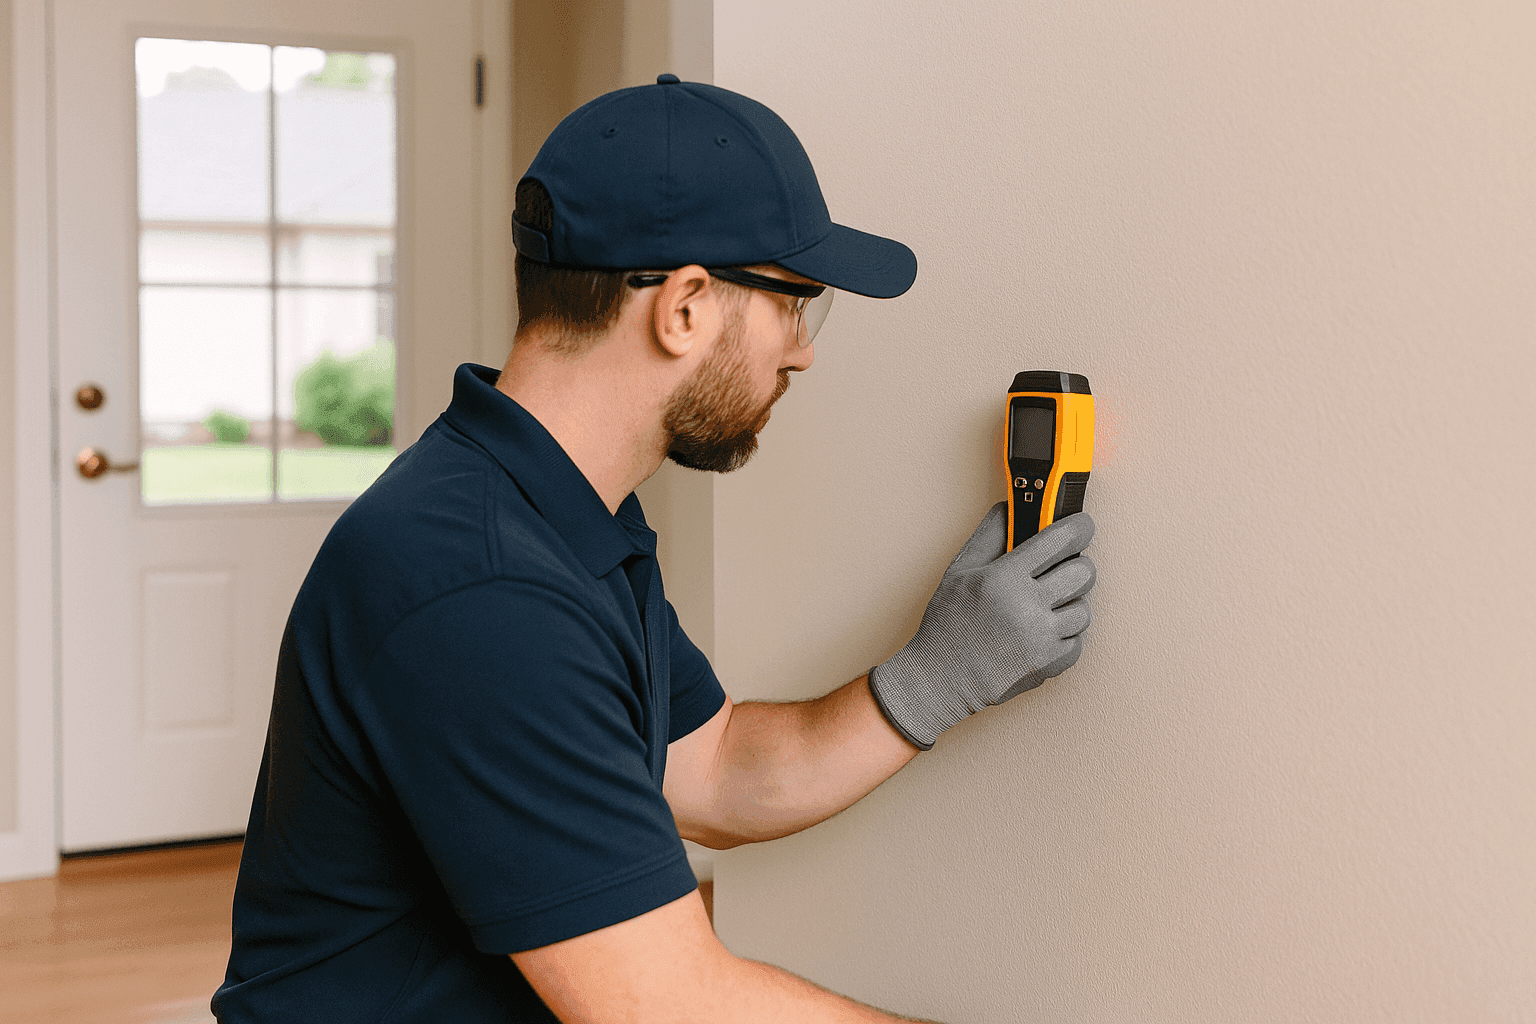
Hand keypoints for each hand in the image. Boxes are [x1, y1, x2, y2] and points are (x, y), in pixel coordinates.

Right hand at [868, 503, 1095, 749]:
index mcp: (1005, 579)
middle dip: (1076, 564)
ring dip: (1070, 601)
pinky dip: (1065, 632)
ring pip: (1084, 608)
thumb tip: (1009, 508)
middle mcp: (1029, 608)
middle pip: (1082, 572)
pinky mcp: (1051, 664)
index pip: (1059, 541)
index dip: (1078, 527)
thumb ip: (988, 535)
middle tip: (1062, 567)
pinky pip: (1078, 639)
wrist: (941, 679)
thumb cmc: (947, 624)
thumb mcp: (959, 571)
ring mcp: (1043, 639)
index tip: (1082, 525)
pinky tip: (1043, 629)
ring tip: (1048, 604)